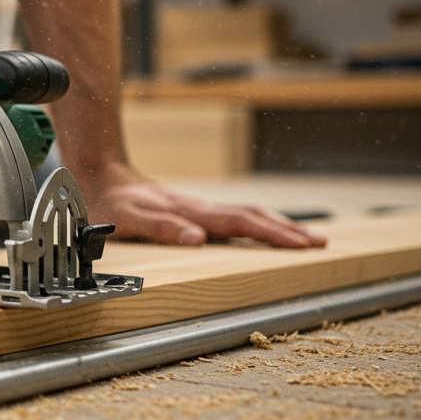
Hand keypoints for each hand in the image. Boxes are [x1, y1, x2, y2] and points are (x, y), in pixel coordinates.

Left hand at [77, 161, 327, 247]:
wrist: (99, 174)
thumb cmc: (110, 201)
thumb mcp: (127, 218)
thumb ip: (160, 228)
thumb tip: (198, 240)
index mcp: (190, 212)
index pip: (240, 222)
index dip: (272, 234)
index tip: (301, 244)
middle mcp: (199, 208)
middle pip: (253, 216)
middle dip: (288, 230)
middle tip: (321, 244)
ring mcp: (198, 208)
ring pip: (247, 214)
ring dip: (277, 226)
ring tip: (306, 238)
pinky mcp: (192, 211)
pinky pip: (234, 217)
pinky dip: (258, 224)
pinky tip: (264, 231)